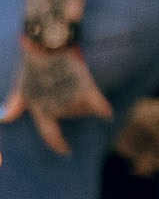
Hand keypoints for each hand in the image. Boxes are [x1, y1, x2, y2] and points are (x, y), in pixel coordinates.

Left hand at [3, 40, 113, 158]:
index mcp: (40, 109)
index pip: (51, 134)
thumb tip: (5, 118)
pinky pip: (98, 105)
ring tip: (73, 81)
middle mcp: (57, 108)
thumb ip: (16, 103)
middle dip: (71, 105)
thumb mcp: (21, 85)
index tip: (66, 152)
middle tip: (66, 87)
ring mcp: (72, 99)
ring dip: (83, 100)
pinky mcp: (86, 89)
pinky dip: (103, 109)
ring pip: (84, 108)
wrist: (49, 46)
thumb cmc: (33, 64)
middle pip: (72, 115)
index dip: (58, 145)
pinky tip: (107, 115)